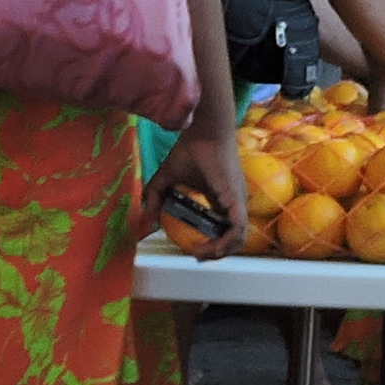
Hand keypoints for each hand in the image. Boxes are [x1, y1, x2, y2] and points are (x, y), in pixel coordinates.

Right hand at [140, 125, 250, 259]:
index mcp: (221, 200)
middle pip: (233, 239)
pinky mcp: (236, 200)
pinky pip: (238, 230)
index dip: (212, 244)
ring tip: (199, 252)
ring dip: (220, 252)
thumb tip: (145, 218)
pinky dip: (226, 243)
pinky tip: (210, 247)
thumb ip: (154, 196)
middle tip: (195, 253)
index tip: (192, 248)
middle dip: (215, 253)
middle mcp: (232, 204)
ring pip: (239, 239)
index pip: (223, 230)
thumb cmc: (190, 148)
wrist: (204, 131)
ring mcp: (237, 203)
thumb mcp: (166, 177)